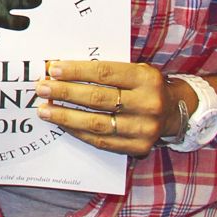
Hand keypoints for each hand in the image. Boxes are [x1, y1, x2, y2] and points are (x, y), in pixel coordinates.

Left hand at [35, 59, 170, 157]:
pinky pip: (101, 141)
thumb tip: (61, 70)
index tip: (53, 69)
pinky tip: (62, 124)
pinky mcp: (138, 147)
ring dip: (66, 116)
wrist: (174, 112)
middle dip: (65, 93)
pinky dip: (78, 132)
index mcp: (146, 79)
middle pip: (98, 98)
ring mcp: (144, 129)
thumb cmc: (144, 86)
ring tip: (45, 110)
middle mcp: (148, 104)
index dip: (76, 71)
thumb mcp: (134, 69)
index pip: (104, 73)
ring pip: (97, 123)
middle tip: (42, 88)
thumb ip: (104, 70)